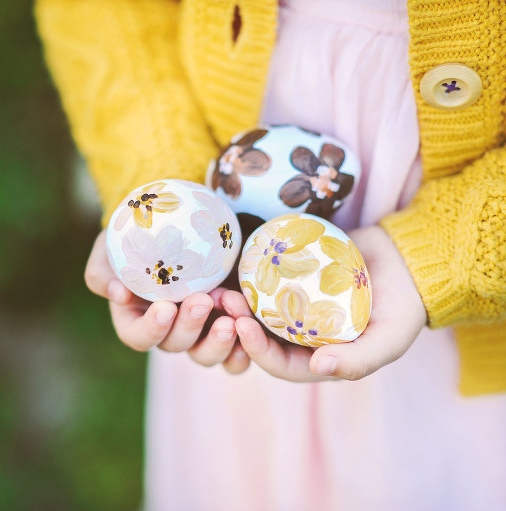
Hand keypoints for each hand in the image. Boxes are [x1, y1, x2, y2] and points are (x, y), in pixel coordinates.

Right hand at [85, 229, 250, 373]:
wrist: (178, 225)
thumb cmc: (136, 237)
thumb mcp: (110, 248)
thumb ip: (102, 272)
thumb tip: (119, 294)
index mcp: (136, 320)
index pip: (138, 337)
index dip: (151, 329)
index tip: (165, 307)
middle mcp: (168, 332)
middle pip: (175, 345)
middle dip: (189, 326)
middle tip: (203, 300)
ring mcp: (199, 333)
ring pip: (206, 356)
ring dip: (218, 342)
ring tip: (231, 318)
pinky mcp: (227, 327)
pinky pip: (235, 356)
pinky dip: (243, 350)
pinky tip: (249, 330)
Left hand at [225, 225, 426, 381]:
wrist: (407, 260)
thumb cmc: (403, 306)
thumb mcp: (390, 338)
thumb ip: (360, 360)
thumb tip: (318, 367)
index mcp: (317, 359)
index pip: (279, 363)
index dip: (257, 350)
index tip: (243, 328)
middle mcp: (299, 336)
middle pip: (259, 336)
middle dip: (237, 324)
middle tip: (227, 301)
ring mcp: (292, 306)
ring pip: (255, 310)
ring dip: (237, 302)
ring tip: (224, 285)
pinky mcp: (289, 279)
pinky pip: (262, 281)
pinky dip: (246, 276)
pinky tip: (233, 263)